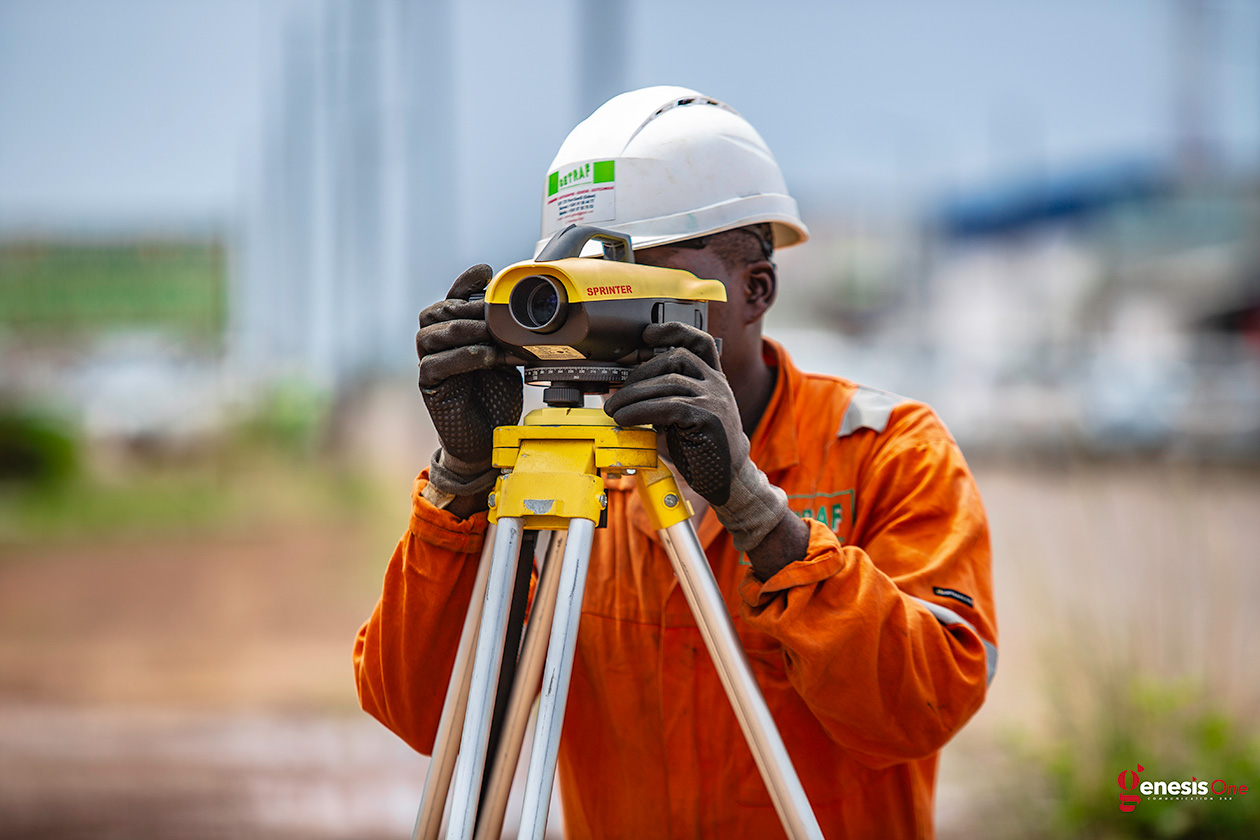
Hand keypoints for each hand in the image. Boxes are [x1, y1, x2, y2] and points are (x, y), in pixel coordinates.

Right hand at [416, 265, 521, 488]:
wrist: (488, 440)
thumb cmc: (496, 398)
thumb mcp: (506, 359)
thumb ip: (506, 336)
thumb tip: (523, 312)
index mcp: (455, 334)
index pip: (453, 299)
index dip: (465, 283)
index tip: (485, 273)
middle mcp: (437, 345)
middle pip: (436, 311)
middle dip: (466, 309)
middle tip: (493, 315)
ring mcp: (430, 365)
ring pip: (430, 333)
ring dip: (464, 330)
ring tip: (491, 335)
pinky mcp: (429, 387)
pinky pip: (435, 363)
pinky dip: (462, 356)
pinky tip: (485, 357)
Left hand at [602, 322, 742, 503]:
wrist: (728, 479)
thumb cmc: (703, 448)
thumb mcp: (683, 417)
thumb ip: (664, 400)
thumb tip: (624, 393)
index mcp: (713, 380)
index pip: (700, 342)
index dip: (675, 331)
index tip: (649, 334)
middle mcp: (717, 385)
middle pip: (676, 358)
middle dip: (640, 373)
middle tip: (617, 394)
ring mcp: (715, 399)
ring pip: (668, 383)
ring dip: (633, 396)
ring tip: (614, 410)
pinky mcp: (708, 417)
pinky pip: (668, 406)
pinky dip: (640, 411)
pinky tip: (626, 420)